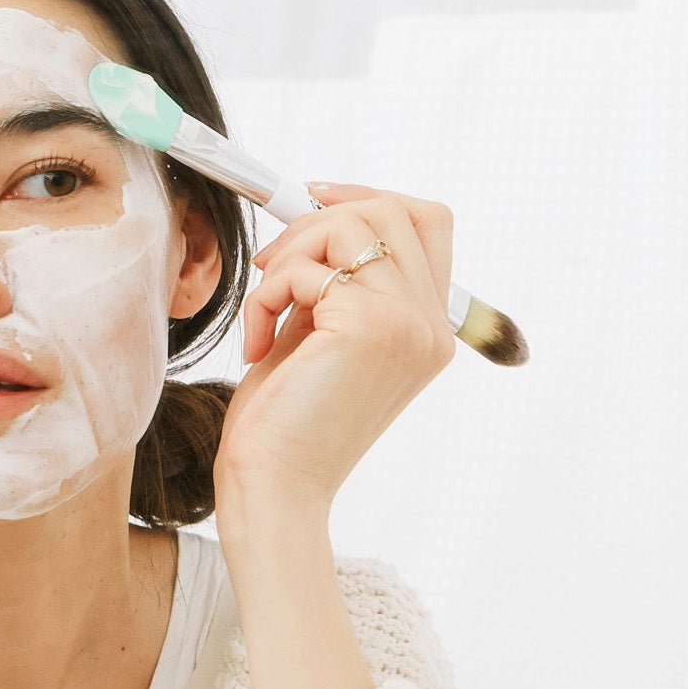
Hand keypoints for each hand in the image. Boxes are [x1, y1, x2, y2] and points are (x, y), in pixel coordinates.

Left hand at [215, 184, 456, 517]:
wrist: (275, 490)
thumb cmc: (287, 422)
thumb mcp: (322, 334)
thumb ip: (338, 279)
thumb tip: (320, 212)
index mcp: (429, 330)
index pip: (428, 222)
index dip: (369, 197)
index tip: (314, 201)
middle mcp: (431, 327)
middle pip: (392, 210)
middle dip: (317, 222)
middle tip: (274, 269)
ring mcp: (408, 325)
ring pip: (351, 225)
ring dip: (291, 255)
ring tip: (266, 308)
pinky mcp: (369, 327)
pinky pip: (308, 267)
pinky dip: (266, 295)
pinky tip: (257, 345)